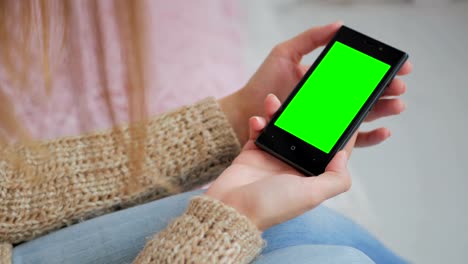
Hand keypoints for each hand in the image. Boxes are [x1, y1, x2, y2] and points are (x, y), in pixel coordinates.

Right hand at [207, 94, 350, 230]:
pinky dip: (259, 122)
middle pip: (305, 134)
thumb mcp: (312, 194)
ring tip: (273, 102)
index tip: (342, 111)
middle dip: (306, 115)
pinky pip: (260, 130)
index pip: (329, 152)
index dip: (337, 133)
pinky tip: (258, 120)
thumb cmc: (271, 205)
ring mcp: (272, 157)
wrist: (231, 209)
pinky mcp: (253, 152)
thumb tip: (343, 155)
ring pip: (282, 128)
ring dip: (279, 113)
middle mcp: (293, 166)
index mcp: (309, 177)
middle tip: (307, 97)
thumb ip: (335, 178)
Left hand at [219, 21, 412, 146]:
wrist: (242, 114)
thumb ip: (310, 39)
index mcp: (323, 83)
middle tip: (401, 87)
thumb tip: (339, 25)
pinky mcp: (320, 141)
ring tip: (398, 106)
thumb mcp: (285, 54)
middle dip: (386, 93)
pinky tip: (384, 131)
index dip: (377, 74)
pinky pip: (350, 142)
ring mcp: (324, 123)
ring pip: (361, 118)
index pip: (357, 78)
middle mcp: (327, 103)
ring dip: (382, 112)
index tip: (398, 67)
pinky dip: (369, 138)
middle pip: (363, 98)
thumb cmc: (262, 85)